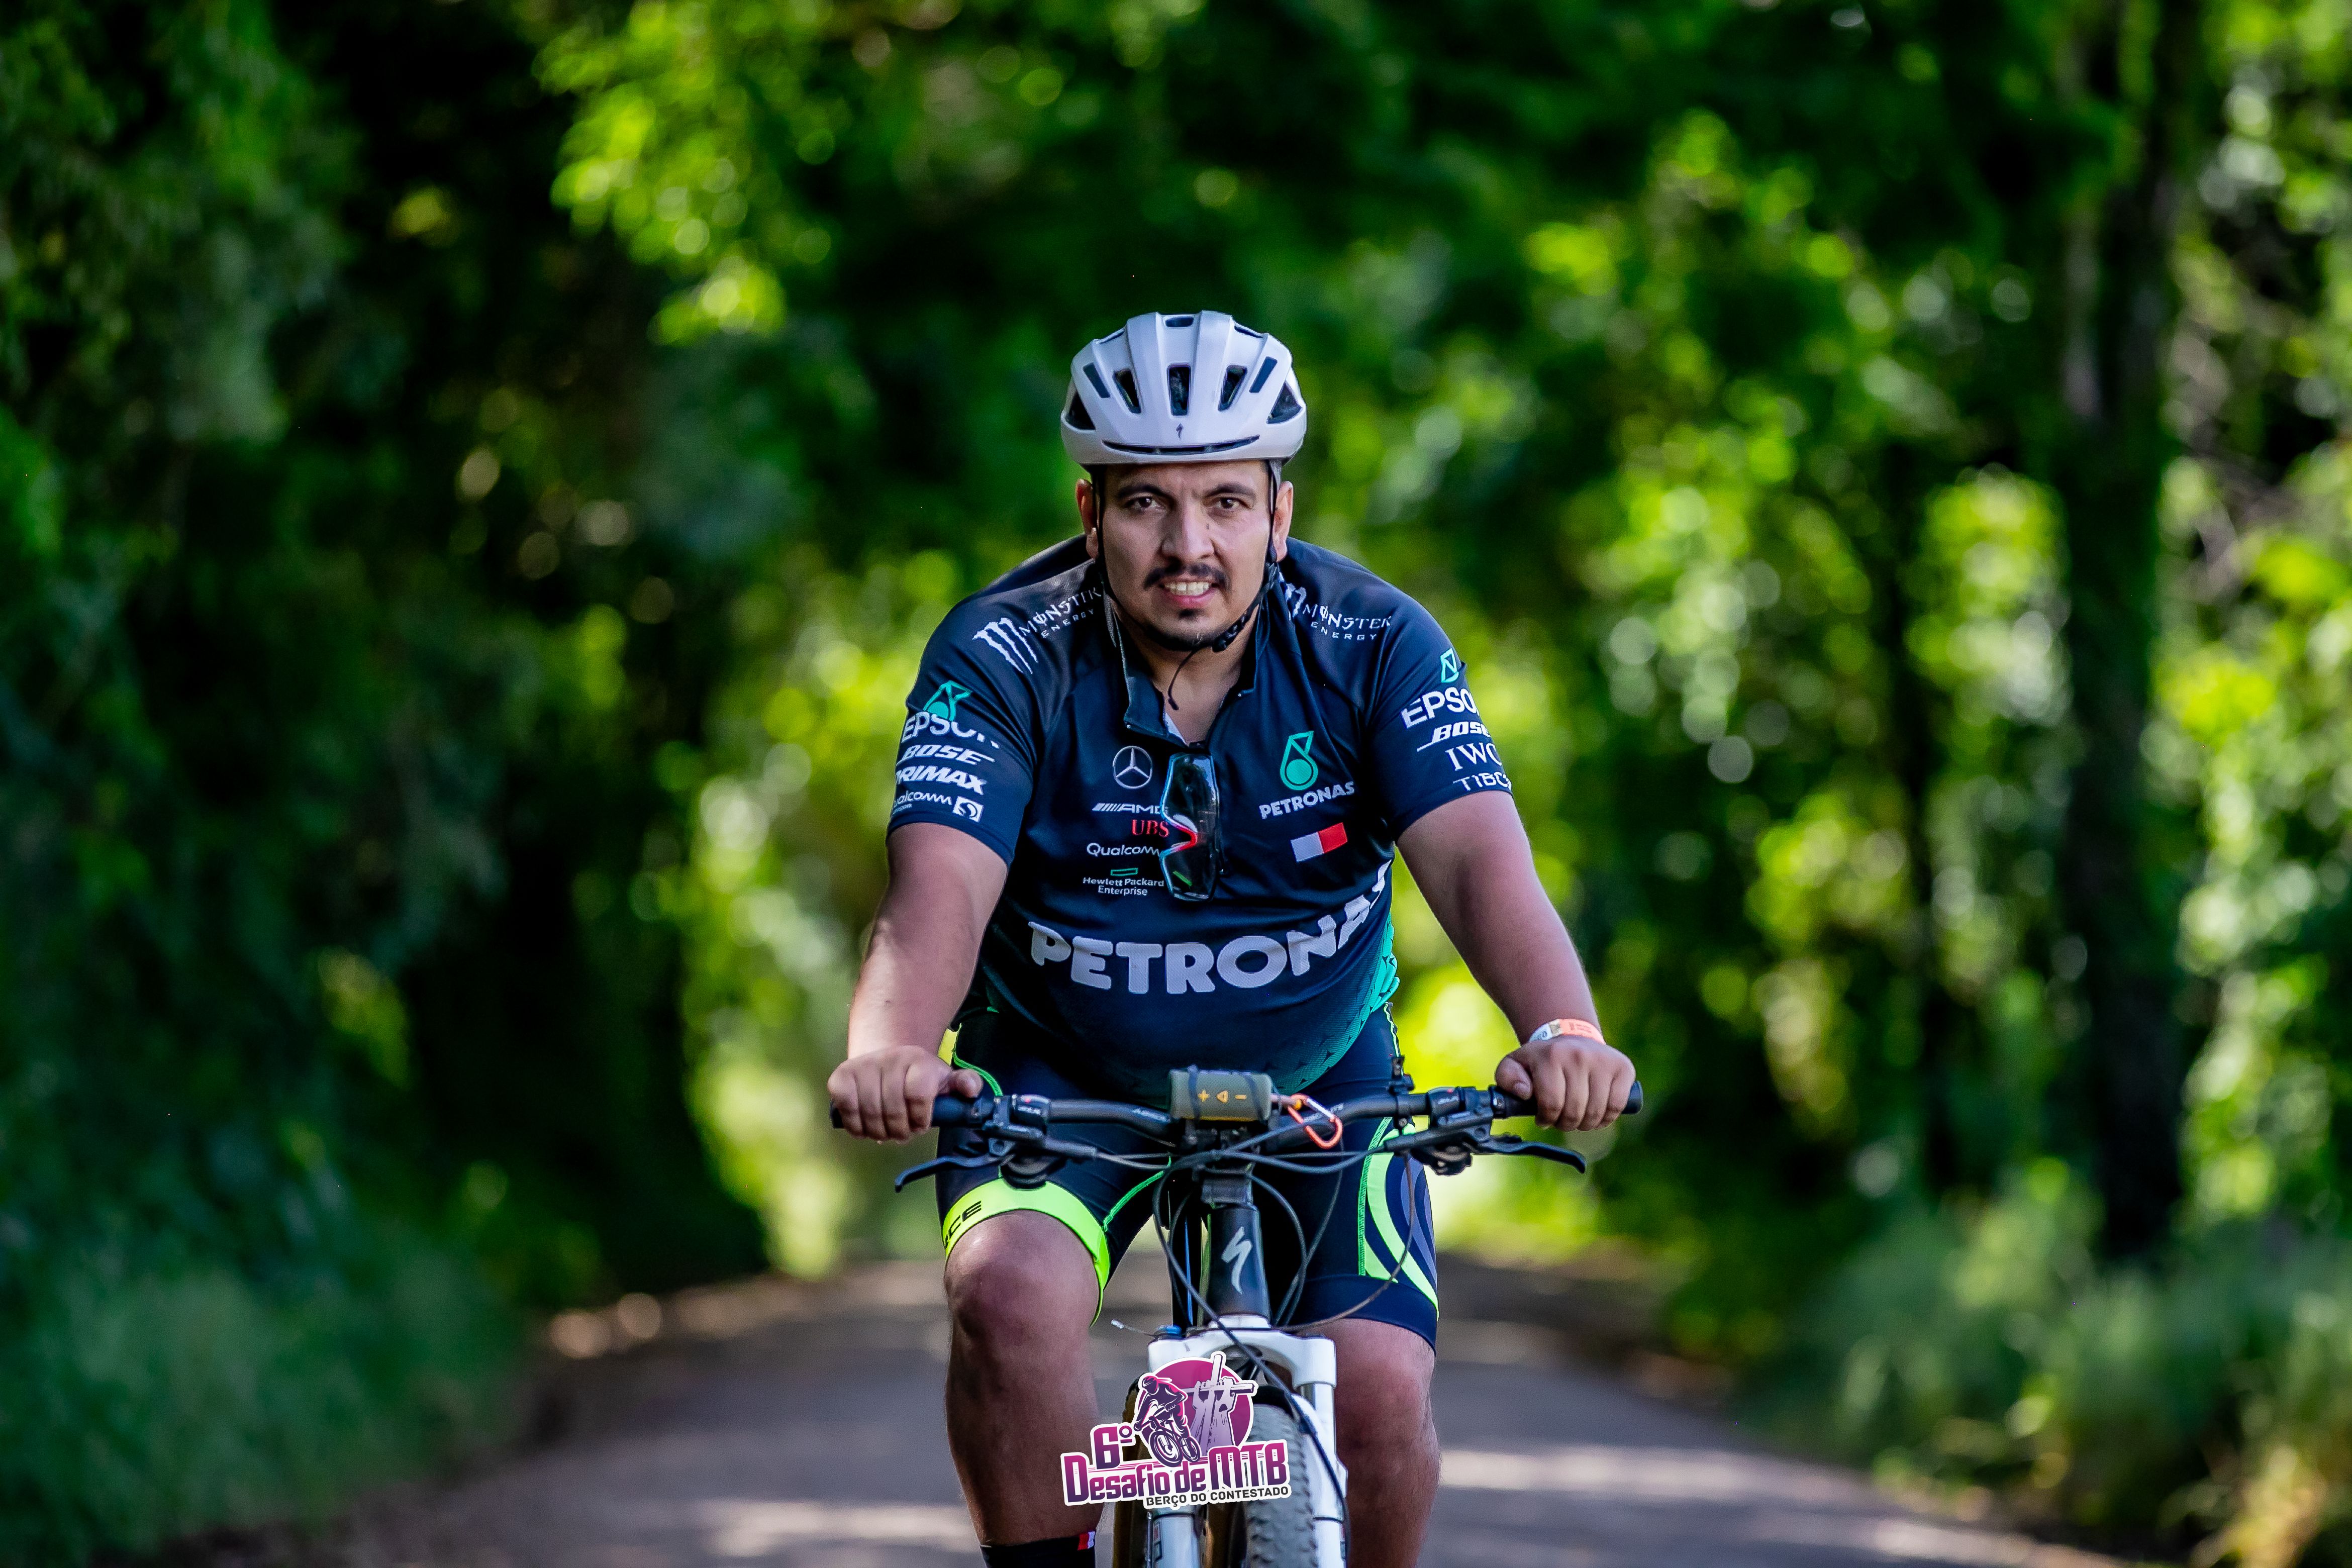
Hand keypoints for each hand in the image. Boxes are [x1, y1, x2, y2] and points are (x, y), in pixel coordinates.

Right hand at [828, 1047, 984, 1142]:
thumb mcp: (945, 1080)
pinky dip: (855, 1126)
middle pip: (893, 1109)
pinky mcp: (841, 1076)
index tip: (920, 1125)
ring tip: (886, 1131)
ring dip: (879, 1132)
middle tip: (902, 1133)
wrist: (886, 1062)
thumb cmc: (919, 1078)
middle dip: (899, 1131)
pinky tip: (865, 1127)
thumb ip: (965, 1084)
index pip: (919, 1094)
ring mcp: (863, 1065)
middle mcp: (890, 1058)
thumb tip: (971, 1090)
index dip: (920, 1118)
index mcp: (919, 1060)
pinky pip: (845, 1108)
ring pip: (869, 1113)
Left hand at [1496, 1036, 1634, 1131]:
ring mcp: (1604, 1060)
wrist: (1571, 1036)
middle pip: (1575, 1111)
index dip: (1546, 1119)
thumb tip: (1524, 1092)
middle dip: (1565, 1123)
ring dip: (1585, 1124)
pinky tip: (1596, 1113)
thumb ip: (1508, 1078)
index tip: (1543, 1118)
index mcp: (1552, 1056)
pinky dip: (1606, 1118)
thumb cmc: (1540, 1060)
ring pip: (1596, 1112)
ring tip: (1577, 1117)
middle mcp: (1579, 1055)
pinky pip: (1617, 1106)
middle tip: (1560, 1119)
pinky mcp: (1623, 1067)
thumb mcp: (1514, 1064)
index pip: (1551, 1104)